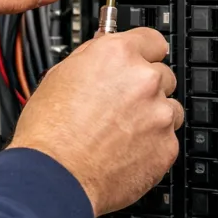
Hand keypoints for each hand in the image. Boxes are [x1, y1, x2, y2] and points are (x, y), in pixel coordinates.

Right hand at [8, 28, 183, 216]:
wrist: (54, 177)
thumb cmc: (48, 131)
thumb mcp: (58, 77)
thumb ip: (91, 58)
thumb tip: (103, 48)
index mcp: (117, 55)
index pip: (152, 40)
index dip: (143, 52)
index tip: (140, 60)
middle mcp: (144, 80)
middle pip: (162, 75)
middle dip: (144, 88)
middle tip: (119, 105)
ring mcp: (159, 114)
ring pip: (168, 108)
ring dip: (151, 117)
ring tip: (120, 132)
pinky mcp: (167, 147)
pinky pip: (167, 140)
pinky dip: (151, 145)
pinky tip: (123, 151)